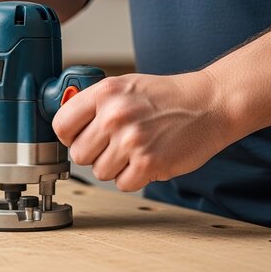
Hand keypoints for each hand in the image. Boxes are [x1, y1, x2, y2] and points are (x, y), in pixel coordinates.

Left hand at [52, 71, 230, 191]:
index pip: (61, 125)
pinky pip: (123, 184)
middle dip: (95, 154)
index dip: (69, 136)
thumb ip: (94, 104)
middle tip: (115, 144)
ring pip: (100, 172)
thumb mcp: (124, 87)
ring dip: (116, 167)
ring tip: (135, 149)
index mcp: (104, 93)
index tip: (80, 137)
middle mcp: (115, 115)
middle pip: (79, 154)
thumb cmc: (166, 97)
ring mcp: (131, 140)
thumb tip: (64, 128)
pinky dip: (134, 177)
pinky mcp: (149, 162)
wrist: (209, 103)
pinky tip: (147, 159)